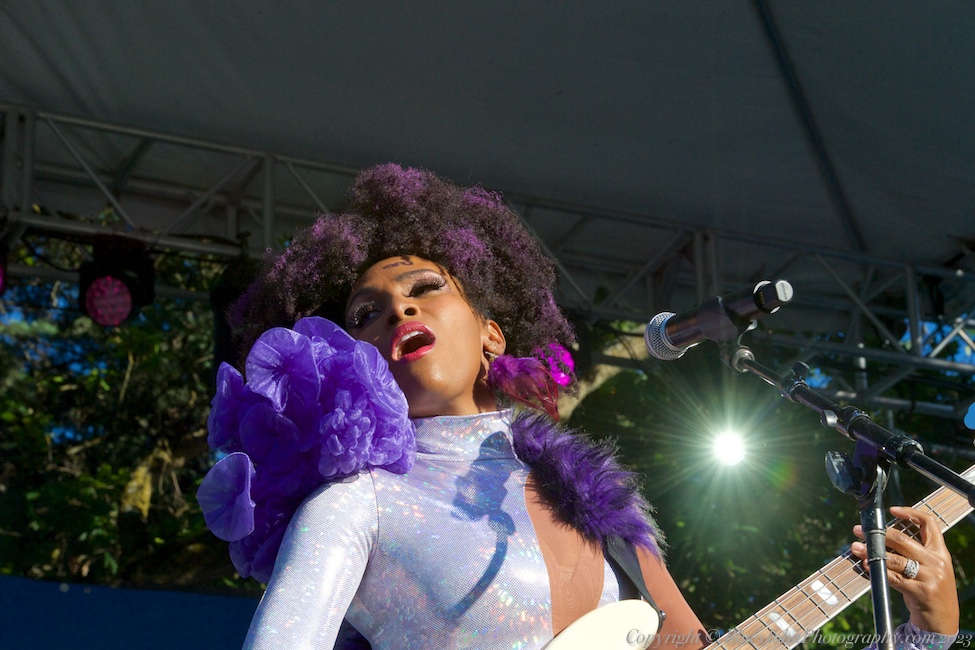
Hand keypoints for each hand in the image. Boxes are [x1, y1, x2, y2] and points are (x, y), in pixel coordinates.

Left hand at [850, 505, 958, 634]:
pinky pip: (893, 577)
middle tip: (859, 531)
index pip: (930, 524)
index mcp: (940, 552)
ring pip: (895, 559)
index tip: (892, 510)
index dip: (911, 513)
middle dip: (878, 534)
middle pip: (904, 540)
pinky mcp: (920, 592)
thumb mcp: (929, 568)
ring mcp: (930, 577)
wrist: (943, 621)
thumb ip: (913, 553)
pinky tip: (865, 566)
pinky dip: (877, 571)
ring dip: (871, 552)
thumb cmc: (929, 590)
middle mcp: (937, 562)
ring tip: (856, 548)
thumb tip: (880, 537)